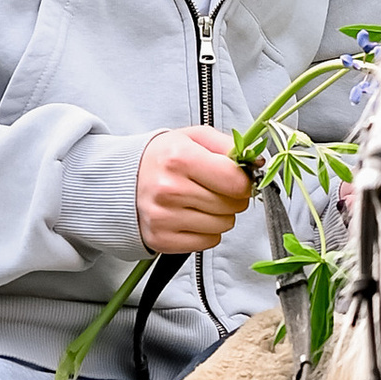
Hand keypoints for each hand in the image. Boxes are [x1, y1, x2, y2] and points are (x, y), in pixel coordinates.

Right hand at [135, 125, 251, 253]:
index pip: (236, 182)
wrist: (123, 180)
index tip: (236, 178)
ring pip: (223, 225)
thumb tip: (257, 163)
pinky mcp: (162, 239)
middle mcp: (170, 190)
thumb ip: (228, 145)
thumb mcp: (193, 137)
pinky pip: (208, 242)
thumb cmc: (162, 158)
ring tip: (200, 201)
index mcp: (180, 158)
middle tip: (214, 188)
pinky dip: (207, 231)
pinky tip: (191, 216)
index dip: (244, 181)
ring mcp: (164, 217)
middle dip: (231, 197)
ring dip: (220, 215)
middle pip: (232, 205)